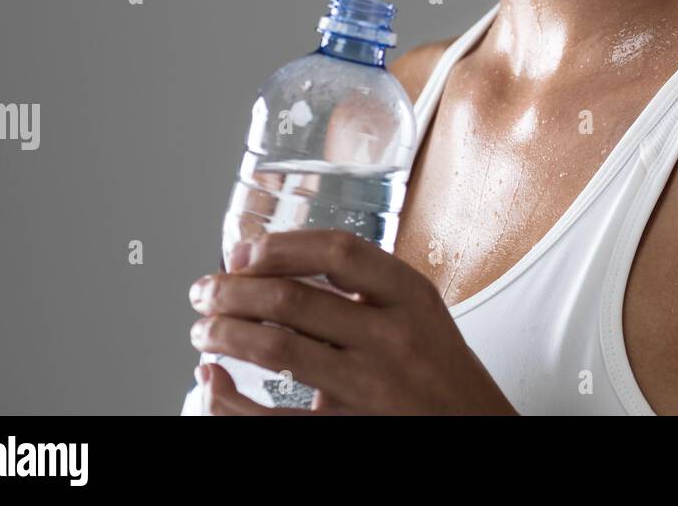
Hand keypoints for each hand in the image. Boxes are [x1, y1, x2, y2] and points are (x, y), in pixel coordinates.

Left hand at [187, 229, 518, 414]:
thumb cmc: (438, 368)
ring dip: (225, 334)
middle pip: (293, 300)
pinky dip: (230, 400)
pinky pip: (273, 418)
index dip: (279, 246)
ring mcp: (369, 387)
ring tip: (204, 329)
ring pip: (276, 351)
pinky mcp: (347, 430)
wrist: (473, 428)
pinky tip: (212, 384)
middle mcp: (391, 336)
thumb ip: (367, 285)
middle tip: (205, 291)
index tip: (242, 251)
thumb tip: (278, 262)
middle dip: (233, 291)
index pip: (337, 251)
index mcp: (410, 295)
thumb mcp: (420, 309)